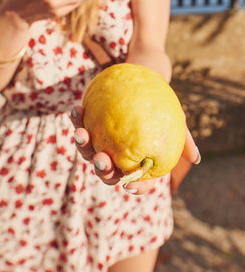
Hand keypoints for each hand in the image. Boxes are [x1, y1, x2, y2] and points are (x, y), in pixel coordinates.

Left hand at [71, 106, 199, 195]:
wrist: (143, 83)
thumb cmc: (162, 107)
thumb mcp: (175, 121)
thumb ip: (183, 139)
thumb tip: (195, 157)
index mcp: (138, 164)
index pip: (138, 183)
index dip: (135, 188)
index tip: (130, 185)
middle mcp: (117, 158)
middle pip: (108, 173)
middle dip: (102, 169)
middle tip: (101, 158)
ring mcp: (101, 143)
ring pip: (88, 152)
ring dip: (83, 145)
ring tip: (81, 133)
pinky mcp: (89, 126)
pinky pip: (80, 125)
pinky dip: (77, 119)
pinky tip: (76, 109)